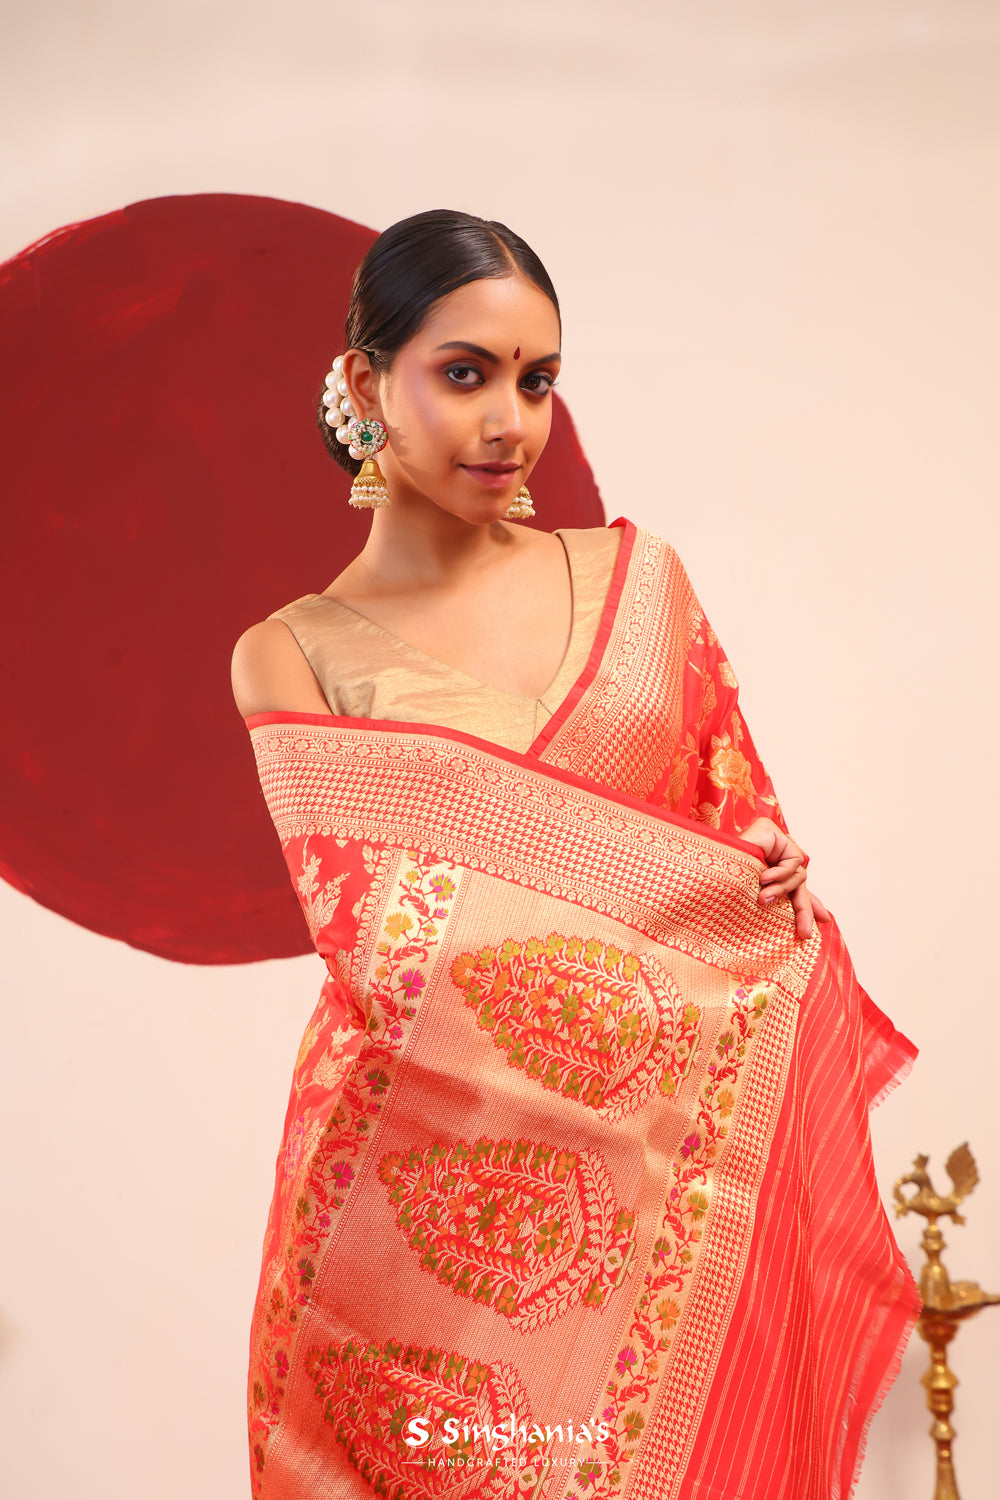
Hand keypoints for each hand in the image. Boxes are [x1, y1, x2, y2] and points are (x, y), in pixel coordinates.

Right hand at [737, 816, 831, 940]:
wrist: (707, 875)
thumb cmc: (727, 888)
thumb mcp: (764, 900)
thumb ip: (792, 903)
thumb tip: (825, 918)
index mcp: (766, 867)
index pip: (792, 886)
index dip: (806, 903)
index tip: (822, 922)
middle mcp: (771, 852)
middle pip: (798, 881)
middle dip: (802, 908)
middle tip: (804, 933)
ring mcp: (772, 840)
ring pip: (798, 873)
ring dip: (783, 889)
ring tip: (763, 898)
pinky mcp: (771, 831)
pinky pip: (794, 859)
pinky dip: (781, 874)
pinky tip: (763, 877)